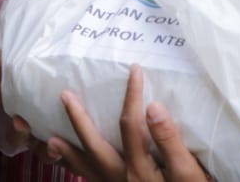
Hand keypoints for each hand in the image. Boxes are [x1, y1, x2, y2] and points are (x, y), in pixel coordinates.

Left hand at [48, 64, 209, 181]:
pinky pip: (93, 180)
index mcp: (139, 169)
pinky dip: (80, 170)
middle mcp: (121, 179)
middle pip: (94, 146)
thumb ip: (170, 141)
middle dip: (79, 120)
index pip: (130, 124)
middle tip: (65, 95)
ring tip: (51, 139)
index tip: (135, 70)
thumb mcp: (188, 173)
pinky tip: (75, 163)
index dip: (131, 95)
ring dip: (69, 153)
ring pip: (87, 170)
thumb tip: (153, 107)